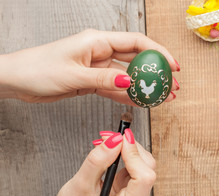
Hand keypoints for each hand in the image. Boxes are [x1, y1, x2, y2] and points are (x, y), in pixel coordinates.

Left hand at [0, 29, 179, 103]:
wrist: (17, 80)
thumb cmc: (38, 69)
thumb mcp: (73, 75)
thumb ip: (104, 78)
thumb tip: (130, 81)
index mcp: (97, 41)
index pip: (136, 42)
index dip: (158, 52)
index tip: (172, 66)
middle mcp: (101, 52)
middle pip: (136, 60)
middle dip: (156, 73)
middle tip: (171, 86)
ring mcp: (98, 67)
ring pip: (128, 77)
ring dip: (145, 88)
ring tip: (162, 98)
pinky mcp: (93, 81)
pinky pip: (116, 88)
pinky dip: (128, 96)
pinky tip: (142, 102)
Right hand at [40, 129, 155, 195]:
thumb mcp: (81, 185)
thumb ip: (98, 161)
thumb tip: (115, 140)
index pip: (144, 177)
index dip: (133, 154)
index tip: (119, 138)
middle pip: (146, 168)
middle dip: (130, 148)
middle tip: (110, 136)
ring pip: (142, 165)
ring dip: (127, 150)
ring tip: (107, 143)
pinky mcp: (130, 191)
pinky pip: (134, 168)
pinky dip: (124, 156)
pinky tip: (110, 154)